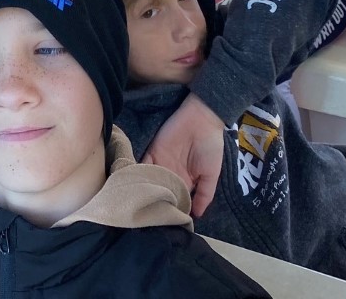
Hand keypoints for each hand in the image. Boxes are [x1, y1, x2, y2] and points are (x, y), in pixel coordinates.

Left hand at [143, 92, 225, 217]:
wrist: (201, 119)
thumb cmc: (210, 147)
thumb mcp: (211, 174)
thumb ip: (205, 194)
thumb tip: (197, 216)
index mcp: (186, 183)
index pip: (176, 201)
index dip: (172, 212)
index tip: (165, 226)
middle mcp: (171, 176)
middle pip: (160, 193)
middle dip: (155, 204)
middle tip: (148, 219)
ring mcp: (160, 164)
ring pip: (149, 182)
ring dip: (144, 192)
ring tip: (139, 206)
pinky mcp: (151, 152)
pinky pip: (142, 165)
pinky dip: (137, 175)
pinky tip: (133, 188)